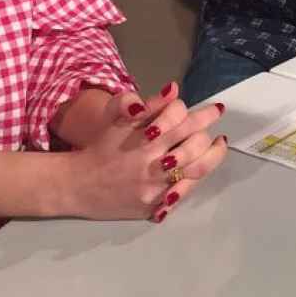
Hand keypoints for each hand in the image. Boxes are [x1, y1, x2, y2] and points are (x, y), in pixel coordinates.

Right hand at [63, 83, 226, 222]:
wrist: (78, 185)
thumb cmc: (101, 148)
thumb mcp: (119, 121)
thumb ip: (149, 105)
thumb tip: (174, 89)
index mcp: (146, 140)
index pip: (186, 122)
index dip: (205, 115)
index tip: (216, 109)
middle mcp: (154, 165)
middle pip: (196, 148)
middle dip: (210, 137)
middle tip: (217, 133)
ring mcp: (154, 188)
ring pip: (195, 173)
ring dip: (210, 158)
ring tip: (216, 148)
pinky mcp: (151, 207)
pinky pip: (180, 195)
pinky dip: (192, 182)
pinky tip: (196, 173)